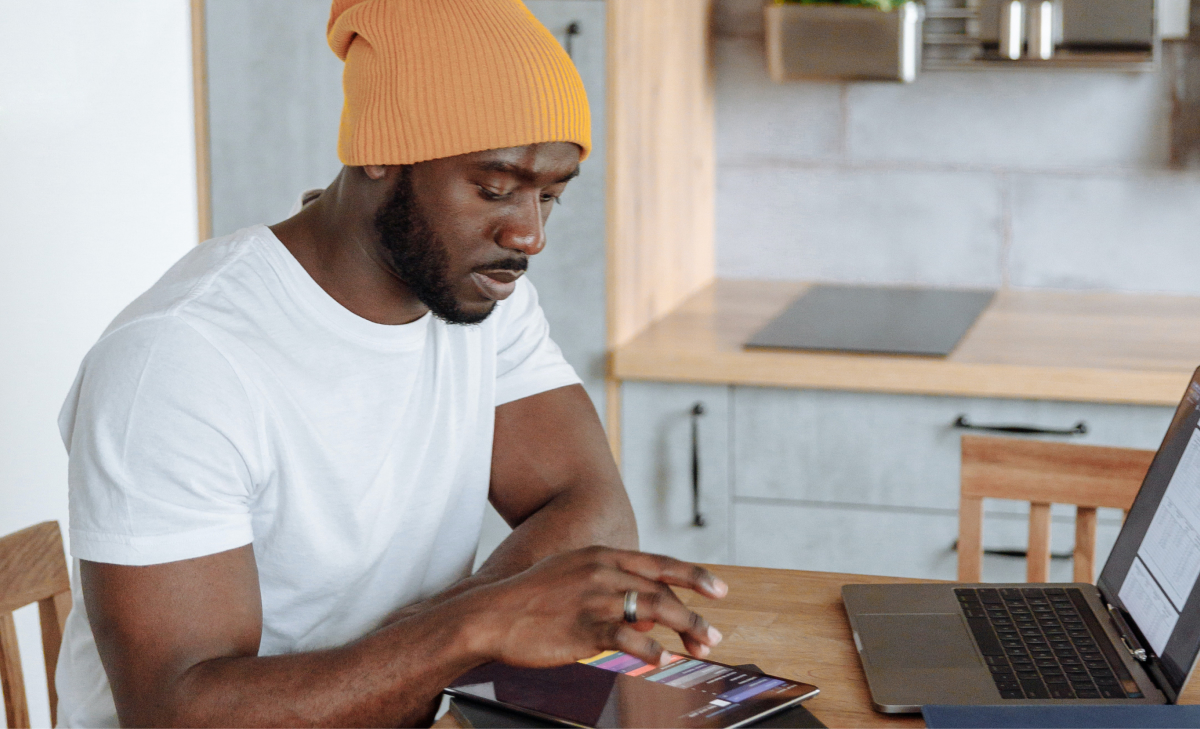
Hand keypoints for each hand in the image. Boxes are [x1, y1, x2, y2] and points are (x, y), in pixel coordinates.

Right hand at [467, 546, 726, 668]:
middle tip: (714, 634)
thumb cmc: (530, 600)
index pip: (660, 563)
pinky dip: (652, 649)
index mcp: (601, 556)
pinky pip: (628, 638)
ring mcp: (594, 599)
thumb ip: (608, 584)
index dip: (694, 575)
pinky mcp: (583, 627)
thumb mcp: (571, 575)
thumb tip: (646, 610)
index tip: (719, 589)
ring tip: (702, 647)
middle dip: (695, 614)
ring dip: (686, 630)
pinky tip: (665, 660)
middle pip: (663, 590)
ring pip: (655, 610)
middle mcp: (602, 572)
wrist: (490, 614)